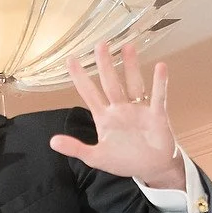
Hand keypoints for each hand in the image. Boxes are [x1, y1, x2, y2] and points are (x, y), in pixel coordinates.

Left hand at [49, 41, 184, 189]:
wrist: (152, 168)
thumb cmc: (124, 161)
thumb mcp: (96, 157)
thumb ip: (75, 148)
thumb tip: (52, 142)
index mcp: (104, 117)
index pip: (89, 93)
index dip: (80, 77)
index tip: (71, 59)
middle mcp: (120, 108)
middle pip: (110, 83)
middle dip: (105, 65)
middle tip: (101, 44)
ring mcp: (138, 109)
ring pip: (133, 84)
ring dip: (131, 67)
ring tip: (128, 47)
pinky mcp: (156, 115)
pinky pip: (158, 97)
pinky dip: (159, 84)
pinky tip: (160, 68)